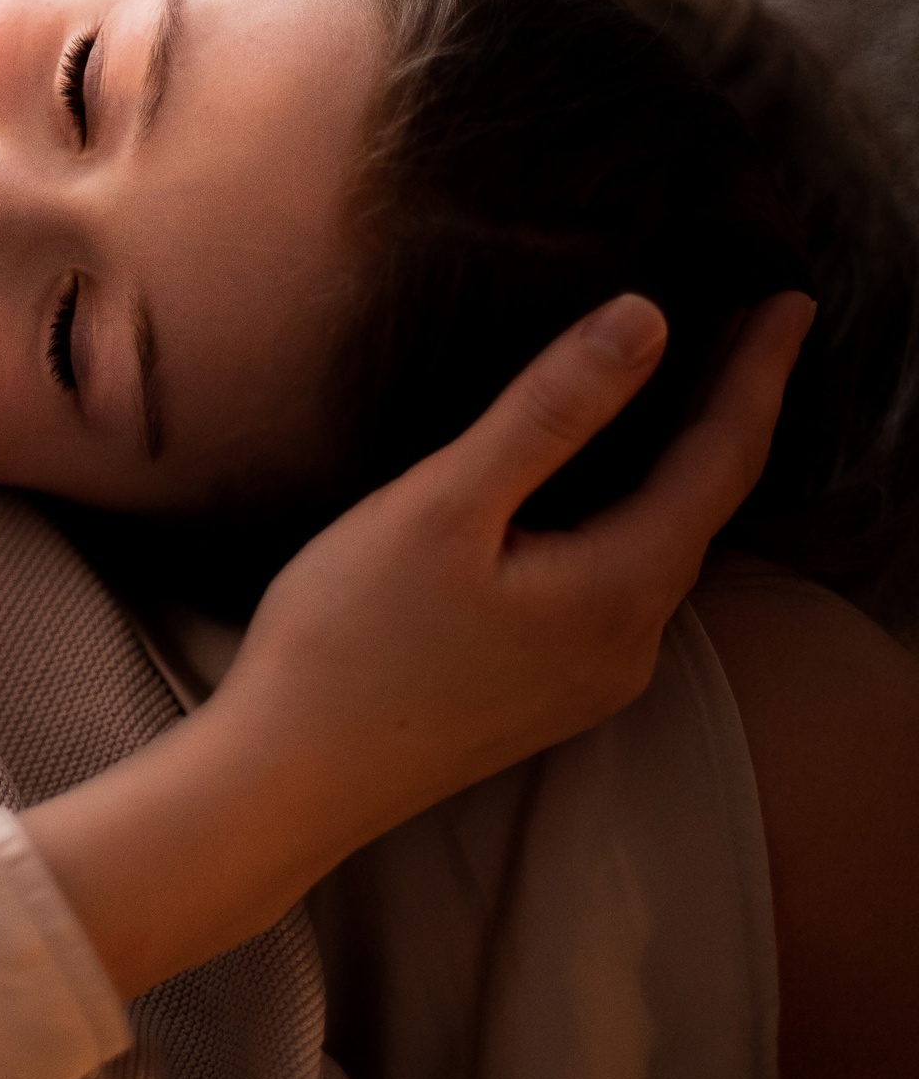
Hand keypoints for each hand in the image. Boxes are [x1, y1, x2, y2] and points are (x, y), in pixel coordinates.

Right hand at [25, 290, 814, 1002]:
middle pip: (703, 506)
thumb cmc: (350, 638)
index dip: (757, 370)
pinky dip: (635, 517)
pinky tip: (604, 497)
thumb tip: (646, 320)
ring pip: (662, 549)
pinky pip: (621, 586)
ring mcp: (593, 679)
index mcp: (620, 589)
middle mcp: (631, 644)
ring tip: (688, 397)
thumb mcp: (443, 504)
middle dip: (730, 413)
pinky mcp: (547, 694)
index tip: (791, 299)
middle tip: (751, 327)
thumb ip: (550, 413)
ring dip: (684, 469)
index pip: (722, 457)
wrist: (288, 779)